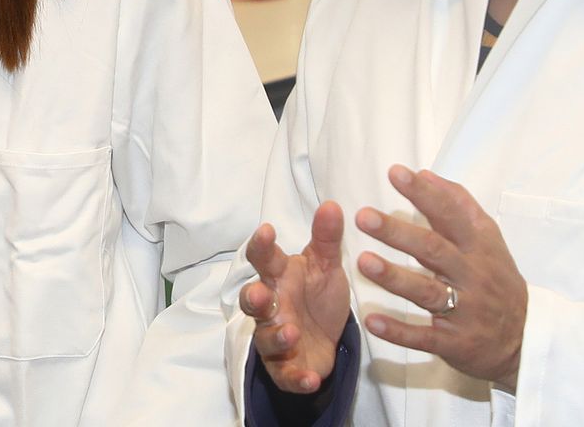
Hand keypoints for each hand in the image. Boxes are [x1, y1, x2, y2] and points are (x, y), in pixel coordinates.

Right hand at [238, 201, 351, 393]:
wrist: (327, 340)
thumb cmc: (318, 296)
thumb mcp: (327, 266)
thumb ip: (327, 238)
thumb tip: (331, 204)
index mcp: (280, 278)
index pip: (264, 259)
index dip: (261, 246)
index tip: (266, 231)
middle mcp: (271, 308)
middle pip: (252, 302)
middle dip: (252, 299)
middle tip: (260, 294)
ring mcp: (275, 339)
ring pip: (266, 339)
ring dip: (276, 336)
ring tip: (291, 332)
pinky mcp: (287, 369)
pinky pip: (286, 375)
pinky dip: (296, 378)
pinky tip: (311, 378)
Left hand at [356, 165, 525, 388]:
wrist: (525, 337)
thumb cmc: (497, 279)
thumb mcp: (488, 239)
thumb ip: (459, 205)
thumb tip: (426, 174)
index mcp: (479, 246)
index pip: (451, 214)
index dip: (424, 194)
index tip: (396, 173)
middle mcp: (472, 275)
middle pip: (433, 250)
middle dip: (398, 233)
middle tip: (364, 217)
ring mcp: (465, 310)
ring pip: (426, 292)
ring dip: (394, 277)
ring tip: (363, 262)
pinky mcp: (455, 342)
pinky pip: (423, 337)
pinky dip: (398, 330)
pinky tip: (372, 321)